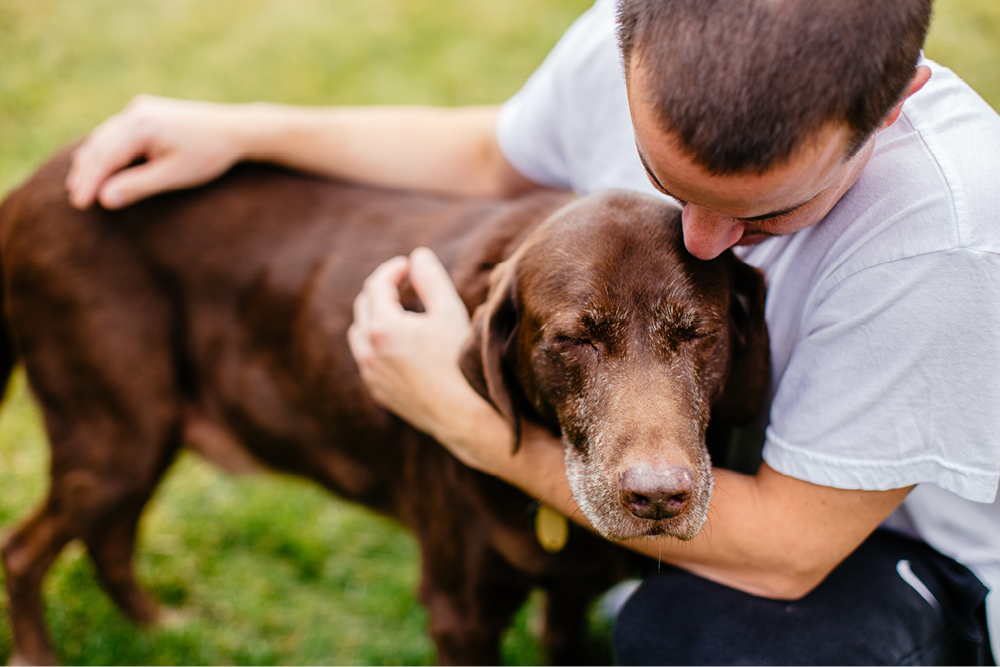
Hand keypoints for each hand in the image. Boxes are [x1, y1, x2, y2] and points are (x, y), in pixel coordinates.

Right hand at [66, 95, 243, 209]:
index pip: (105, 157)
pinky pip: (118, 132)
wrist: (235, 130)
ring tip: (79, 184)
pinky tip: (100, 165)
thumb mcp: (173, 175)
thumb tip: (104, 199)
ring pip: (106, 136)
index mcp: (141, 125)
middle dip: (86, 173)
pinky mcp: (147, 112)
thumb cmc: (208, 155)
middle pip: (100, 145)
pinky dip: (107, 150)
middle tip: (75, 198)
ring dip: (93, 160)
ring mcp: (141, 109)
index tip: (80, 204)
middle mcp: (136, 112)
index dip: (89, 182)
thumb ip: (138, 186)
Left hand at [348, 247, 491, 446]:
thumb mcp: (449, 311)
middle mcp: (369, 352)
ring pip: (359, 335)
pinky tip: (401, 344)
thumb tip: (418, 256)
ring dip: (375, 317)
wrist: (464, 415)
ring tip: (402, 310)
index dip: (392, 270)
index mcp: (382, 328)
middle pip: (363, 307)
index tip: (409, 264)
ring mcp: (372, 375)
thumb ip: (430, 278)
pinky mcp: (380, 393)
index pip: (376, 285)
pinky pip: (368, 360)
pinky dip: (377, 343)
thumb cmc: (459, 361)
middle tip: (407, 282)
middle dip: (382, 290)